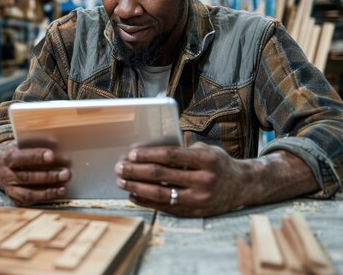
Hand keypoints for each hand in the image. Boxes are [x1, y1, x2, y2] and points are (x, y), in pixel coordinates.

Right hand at [0, 140, 70, 205]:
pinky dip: (44, 198)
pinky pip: (29, 201)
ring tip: (63, 189)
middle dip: (48, 176)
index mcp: (7, 158)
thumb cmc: (17, 153)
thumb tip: (56, 148)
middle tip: (66, 173)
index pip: (20, 158)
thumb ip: (34, 147)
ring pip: (28, 193)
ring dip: (48, 192)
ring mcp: (9, 189)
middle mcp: (6, 175)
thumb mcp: (21, 146)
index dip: (36, 157)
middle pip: (27, 177)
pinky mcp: (14, 198)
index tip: (52, 155)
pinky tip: (56, 194)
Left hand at [115, 142, 248, 216]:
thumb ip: (181, 152)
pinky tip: (133, 195)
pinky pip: (166, 207)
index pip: (170, 156)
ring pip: (161, 193)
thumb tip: (147, 153)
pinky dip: (146, 201)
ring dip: (137, 187)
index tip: (131, 154)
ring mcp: (199, 198)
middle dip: (136, 171)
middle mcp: (204, 180)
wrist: (243, 186)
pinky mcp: (195, 212)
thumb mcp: (205, 151)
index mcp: (206, 160)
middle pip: (161, 175)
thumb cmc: (217, 163)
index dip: (148, 155)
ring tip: (122, 181)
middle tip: (120, 167)